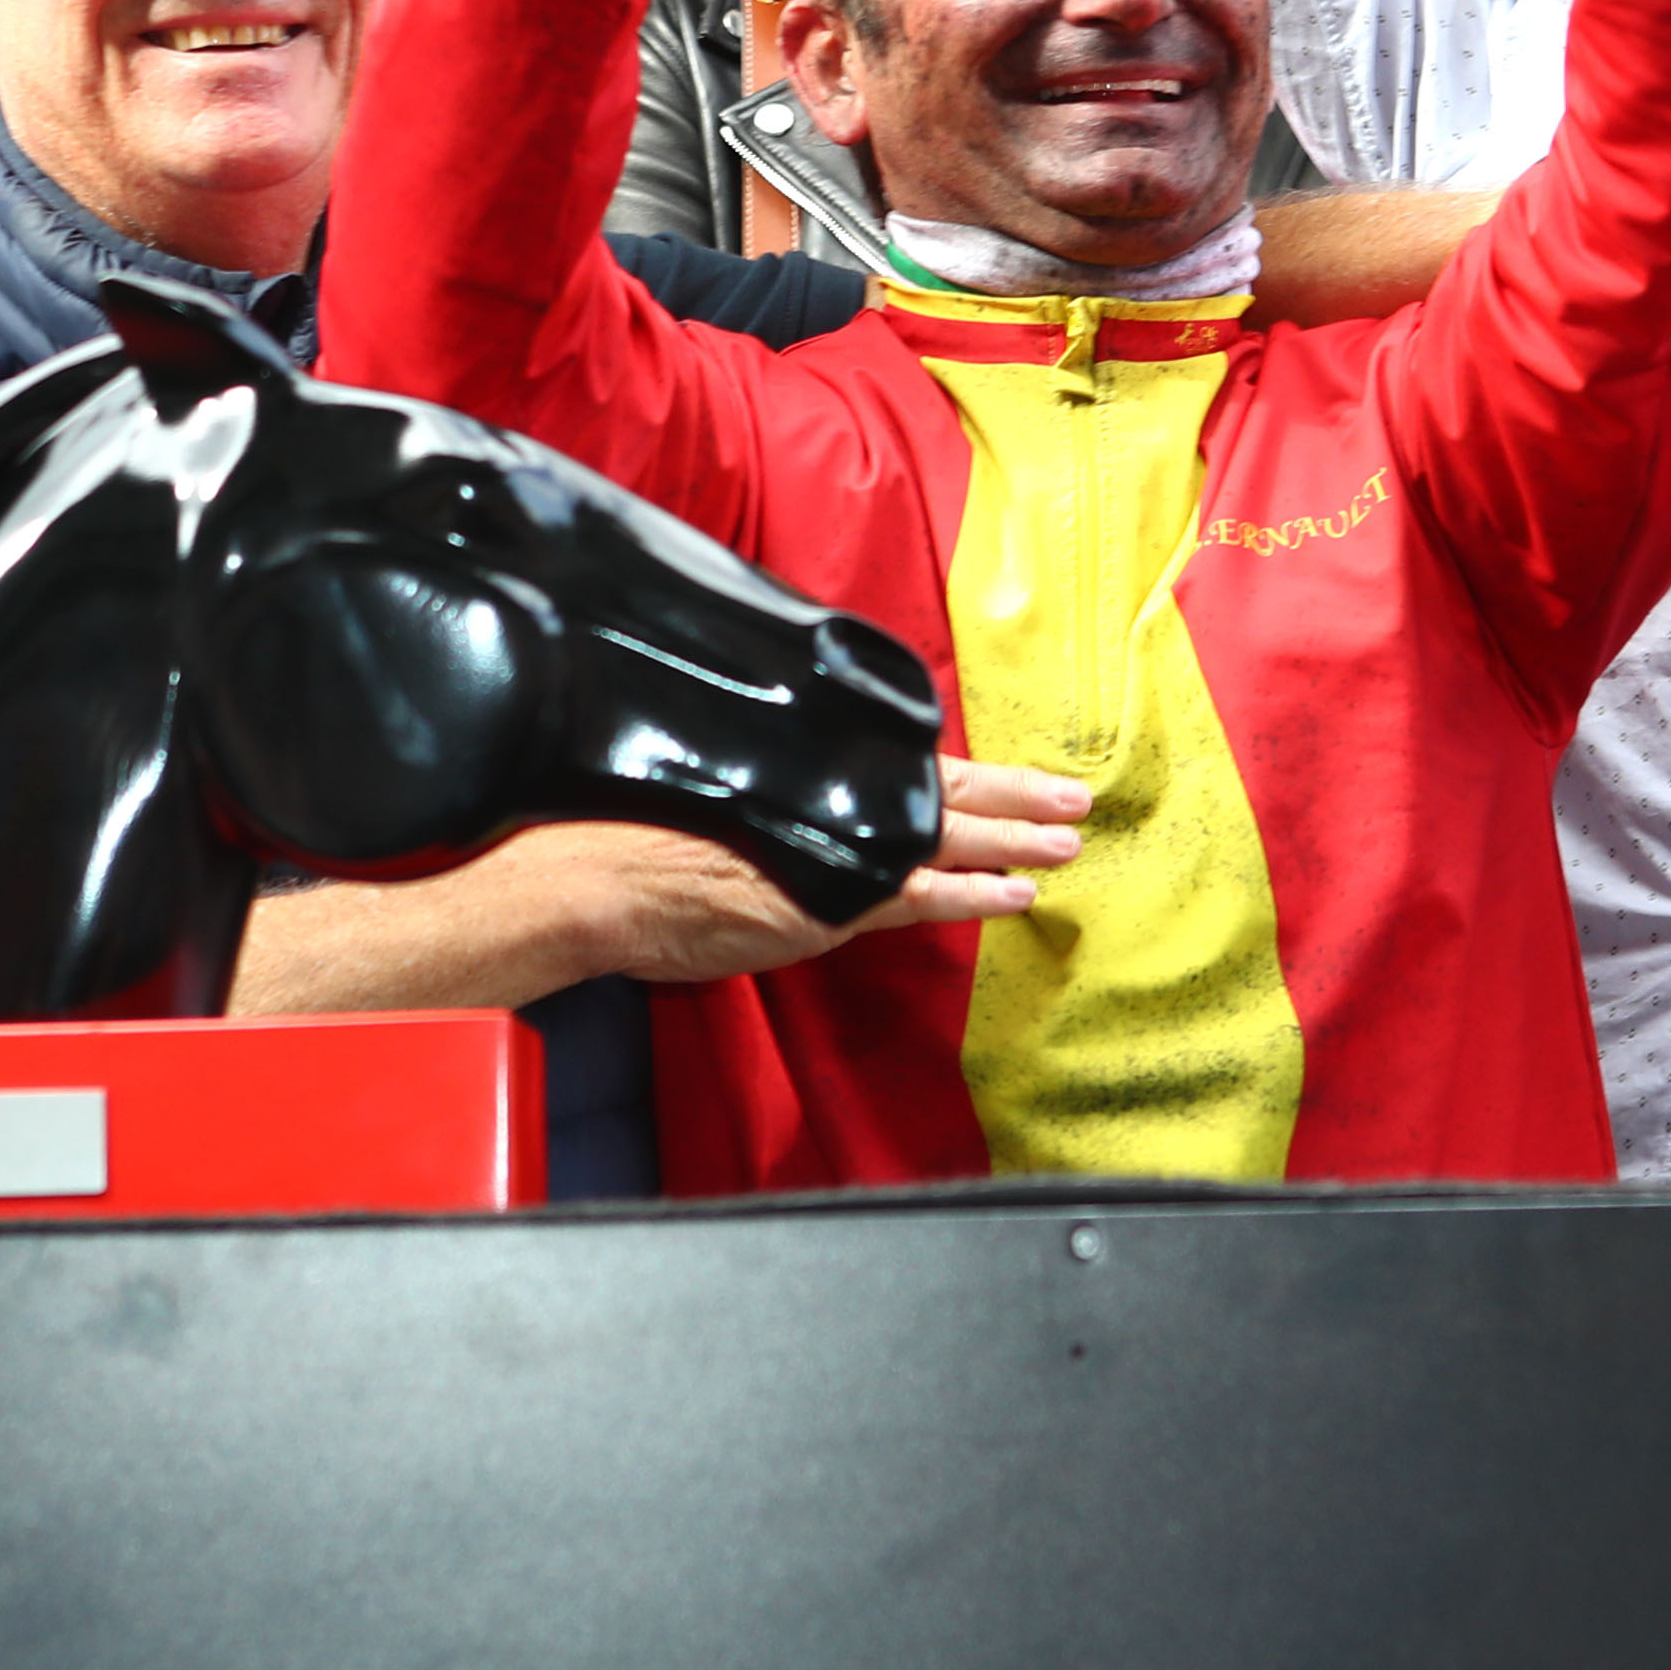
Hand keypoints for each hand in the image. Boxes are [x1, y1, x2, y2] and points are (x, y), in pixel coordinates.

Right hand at [550, 756, 1088, 983]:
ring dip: (1016, 837)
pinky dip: (975, 894)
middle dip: (1014, 792)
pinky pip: (925, 895)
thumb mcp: (712, 790)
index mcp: (807, 771)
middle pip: (943, 787)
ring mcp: (838, 850)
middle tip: (1074, 793)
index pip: (900, 768)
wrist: (597, 873)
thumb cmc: (633, 830)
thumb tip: (778, 804)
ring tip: (1070, 838)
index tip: (1000, 769)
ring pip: (949, 835)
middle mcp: (830, 801)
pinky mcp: (834, 901)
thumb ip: (764, 797)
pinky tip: (1019, 895)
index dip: (957, 770)